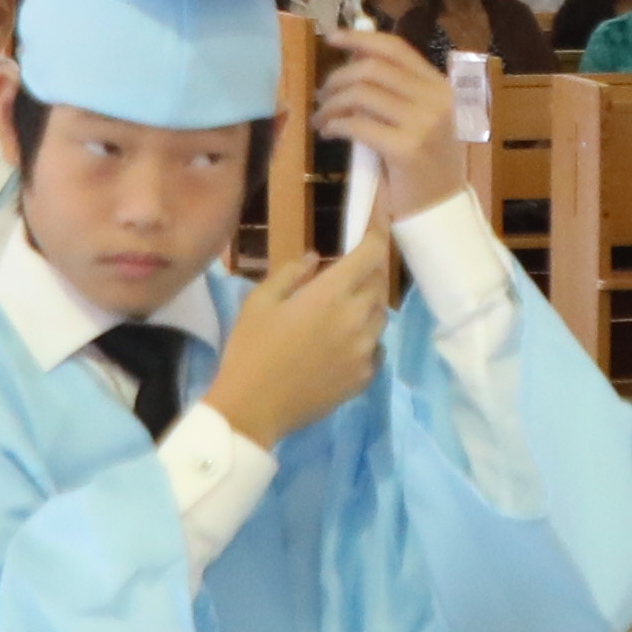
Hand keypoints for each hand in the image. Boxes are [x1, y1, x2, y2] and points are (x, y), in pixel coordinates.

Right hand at [208, 223, 405, 444]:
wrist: (253, 407)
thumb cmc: (250, 349)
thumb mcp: (260, 301)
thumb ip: (291, 273)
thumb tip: (315, 258)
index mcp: (330, 294)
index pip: (370, 254)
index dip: (377, 234)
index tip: (376, 223)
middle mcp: (357, 318)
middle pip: (378, 284)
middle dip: (366, 273)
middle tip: (344, 277)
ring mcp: (365, 350)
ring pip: (381, 317)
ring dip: (367, 306)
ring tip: (341, 313)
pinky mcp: (365, 377)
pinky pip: (377, 349)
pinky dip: (366, 340)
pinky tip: (342, 346)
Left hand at [309, 24, 470, 222]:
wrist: (441, 211)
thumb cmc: (426, 166)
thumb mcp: (420, 120)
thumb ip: (396, 91)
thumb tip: (354, 59)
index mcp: (441, 87)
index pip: (397, 49)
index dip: (361, 38)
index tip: (332, 38)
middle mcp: (437, 99)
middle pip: (373, 68)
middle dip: (337, 78)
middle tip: (322, 95)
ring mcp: (424, 124)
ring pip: (361, 93)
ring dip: (331, 103)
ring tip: (321, 117)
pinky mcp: (406, 149)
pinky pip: (357, 125)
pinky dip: (334, 125)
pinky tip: (328, 133)